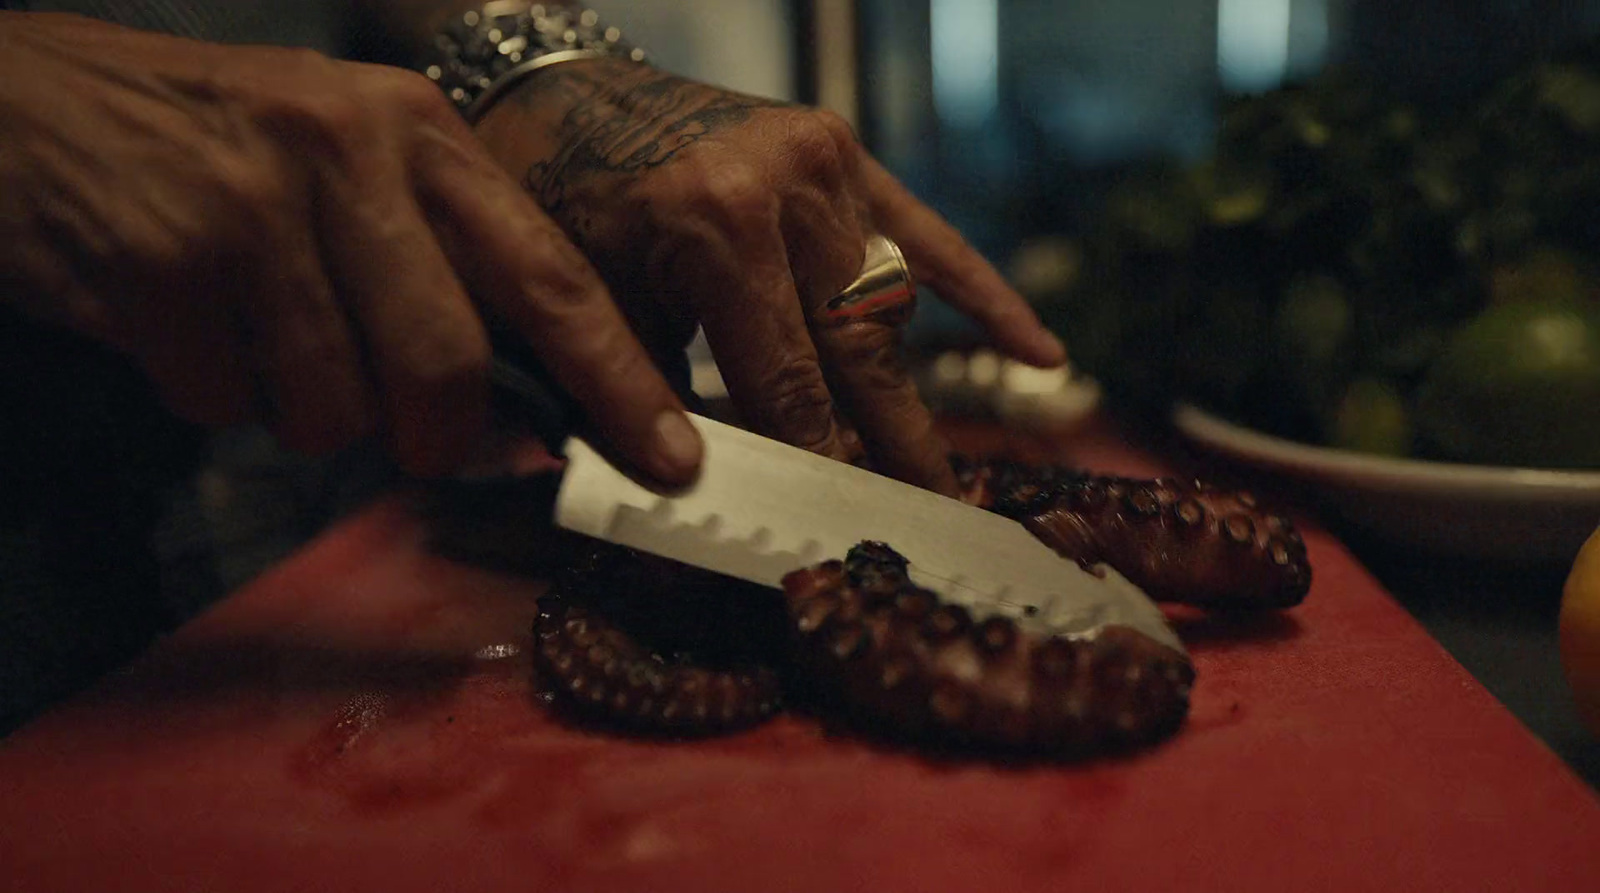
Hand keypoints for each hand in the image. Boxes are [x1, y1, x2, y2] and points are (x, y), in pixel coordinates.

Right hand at [0, 13, 702, 481]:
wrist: (19, 102)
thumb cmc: (207, 144)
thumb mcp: (344, 159)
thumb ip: (438, 258)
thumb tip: (531, 401)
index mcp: (415, 131)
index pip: (549, 274)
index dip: (618, 380)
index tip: (668, 459)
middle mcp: (347, 152)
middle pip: (447, 363)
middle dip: (433, 435)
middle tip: (409, 440)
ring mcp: (253, 204)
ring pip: (335, 403)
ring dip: (302, 409)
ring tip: (254, 334)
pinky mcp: (164, 260)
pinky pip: (230, 403)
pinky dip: (212, 392)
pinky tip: (182, 323)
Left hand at [473, 57, 1065, 496]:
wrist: (557, 91)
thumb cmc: (551, 202)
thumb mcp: (581, 306)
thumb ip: (648, 395)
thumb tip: (705, 490)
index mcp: (714, 224)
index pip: (785, 380)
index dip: (819, 460)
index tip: (850, 528)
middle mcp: (785, 185)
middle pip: (857, 347)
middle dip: (894, 446)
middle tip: (933, 522)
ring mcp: (823, 160)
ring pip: (890, 300)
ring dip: (904, 388)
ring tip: (941, 475)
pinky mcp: (841, 149)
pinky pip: (925, 231)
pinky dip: (982, 294)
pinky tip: (1040, 354)